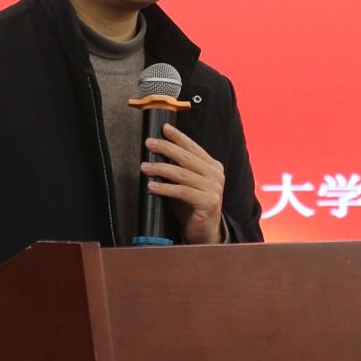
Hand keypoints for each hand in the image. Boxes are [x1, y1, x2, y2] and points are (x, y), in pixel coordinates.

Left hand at [144, 122, 225, 243]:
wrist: (205, 232)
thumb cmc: (192, 207)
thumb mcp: (186, 184)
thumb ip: (179, 169)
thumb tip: (157, 152)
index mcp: (213, 167)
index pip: (193, 147)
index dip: (178, 137)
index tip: (164, 128)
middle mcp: (216, 175)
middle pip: (187, 158)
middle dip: (166, 148)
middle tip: (149, 143)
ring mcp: (214, 188)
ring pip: (182, 174)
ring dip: (161, 168)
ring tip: (144, 166)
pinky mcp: (209, 202)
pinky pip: (182, 191)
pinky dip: (165, 188)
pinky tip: (152, 186)